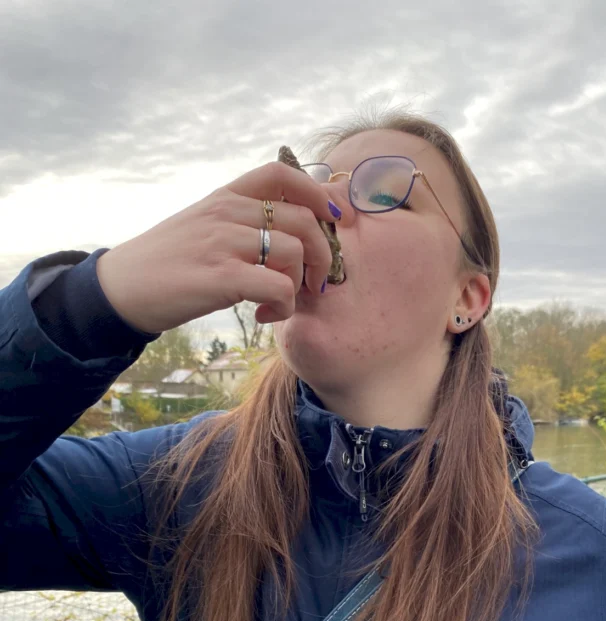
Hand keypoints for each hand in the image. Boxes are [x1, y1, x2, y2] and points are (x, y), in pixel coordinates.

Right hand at [95, 162, 340, 332]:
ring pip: (294, 253)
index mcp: (225, 196)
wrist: (121, 288)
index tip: (337, 217)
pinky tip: (264, 315)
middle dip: (324, 255)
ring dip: (300, 286)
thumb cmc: (166, 263)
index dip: (319, 192)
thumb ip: (239, 221)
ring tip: (280, 303)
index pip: (281, 174)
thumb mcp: (202, 226)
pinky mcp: (220, 277)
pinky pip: (278, 286)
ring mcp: (223, 243)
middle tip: (316, 283)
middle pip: (303, 219)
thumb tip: (287, 231)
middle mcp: (227, 213)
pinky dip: (283, 306)